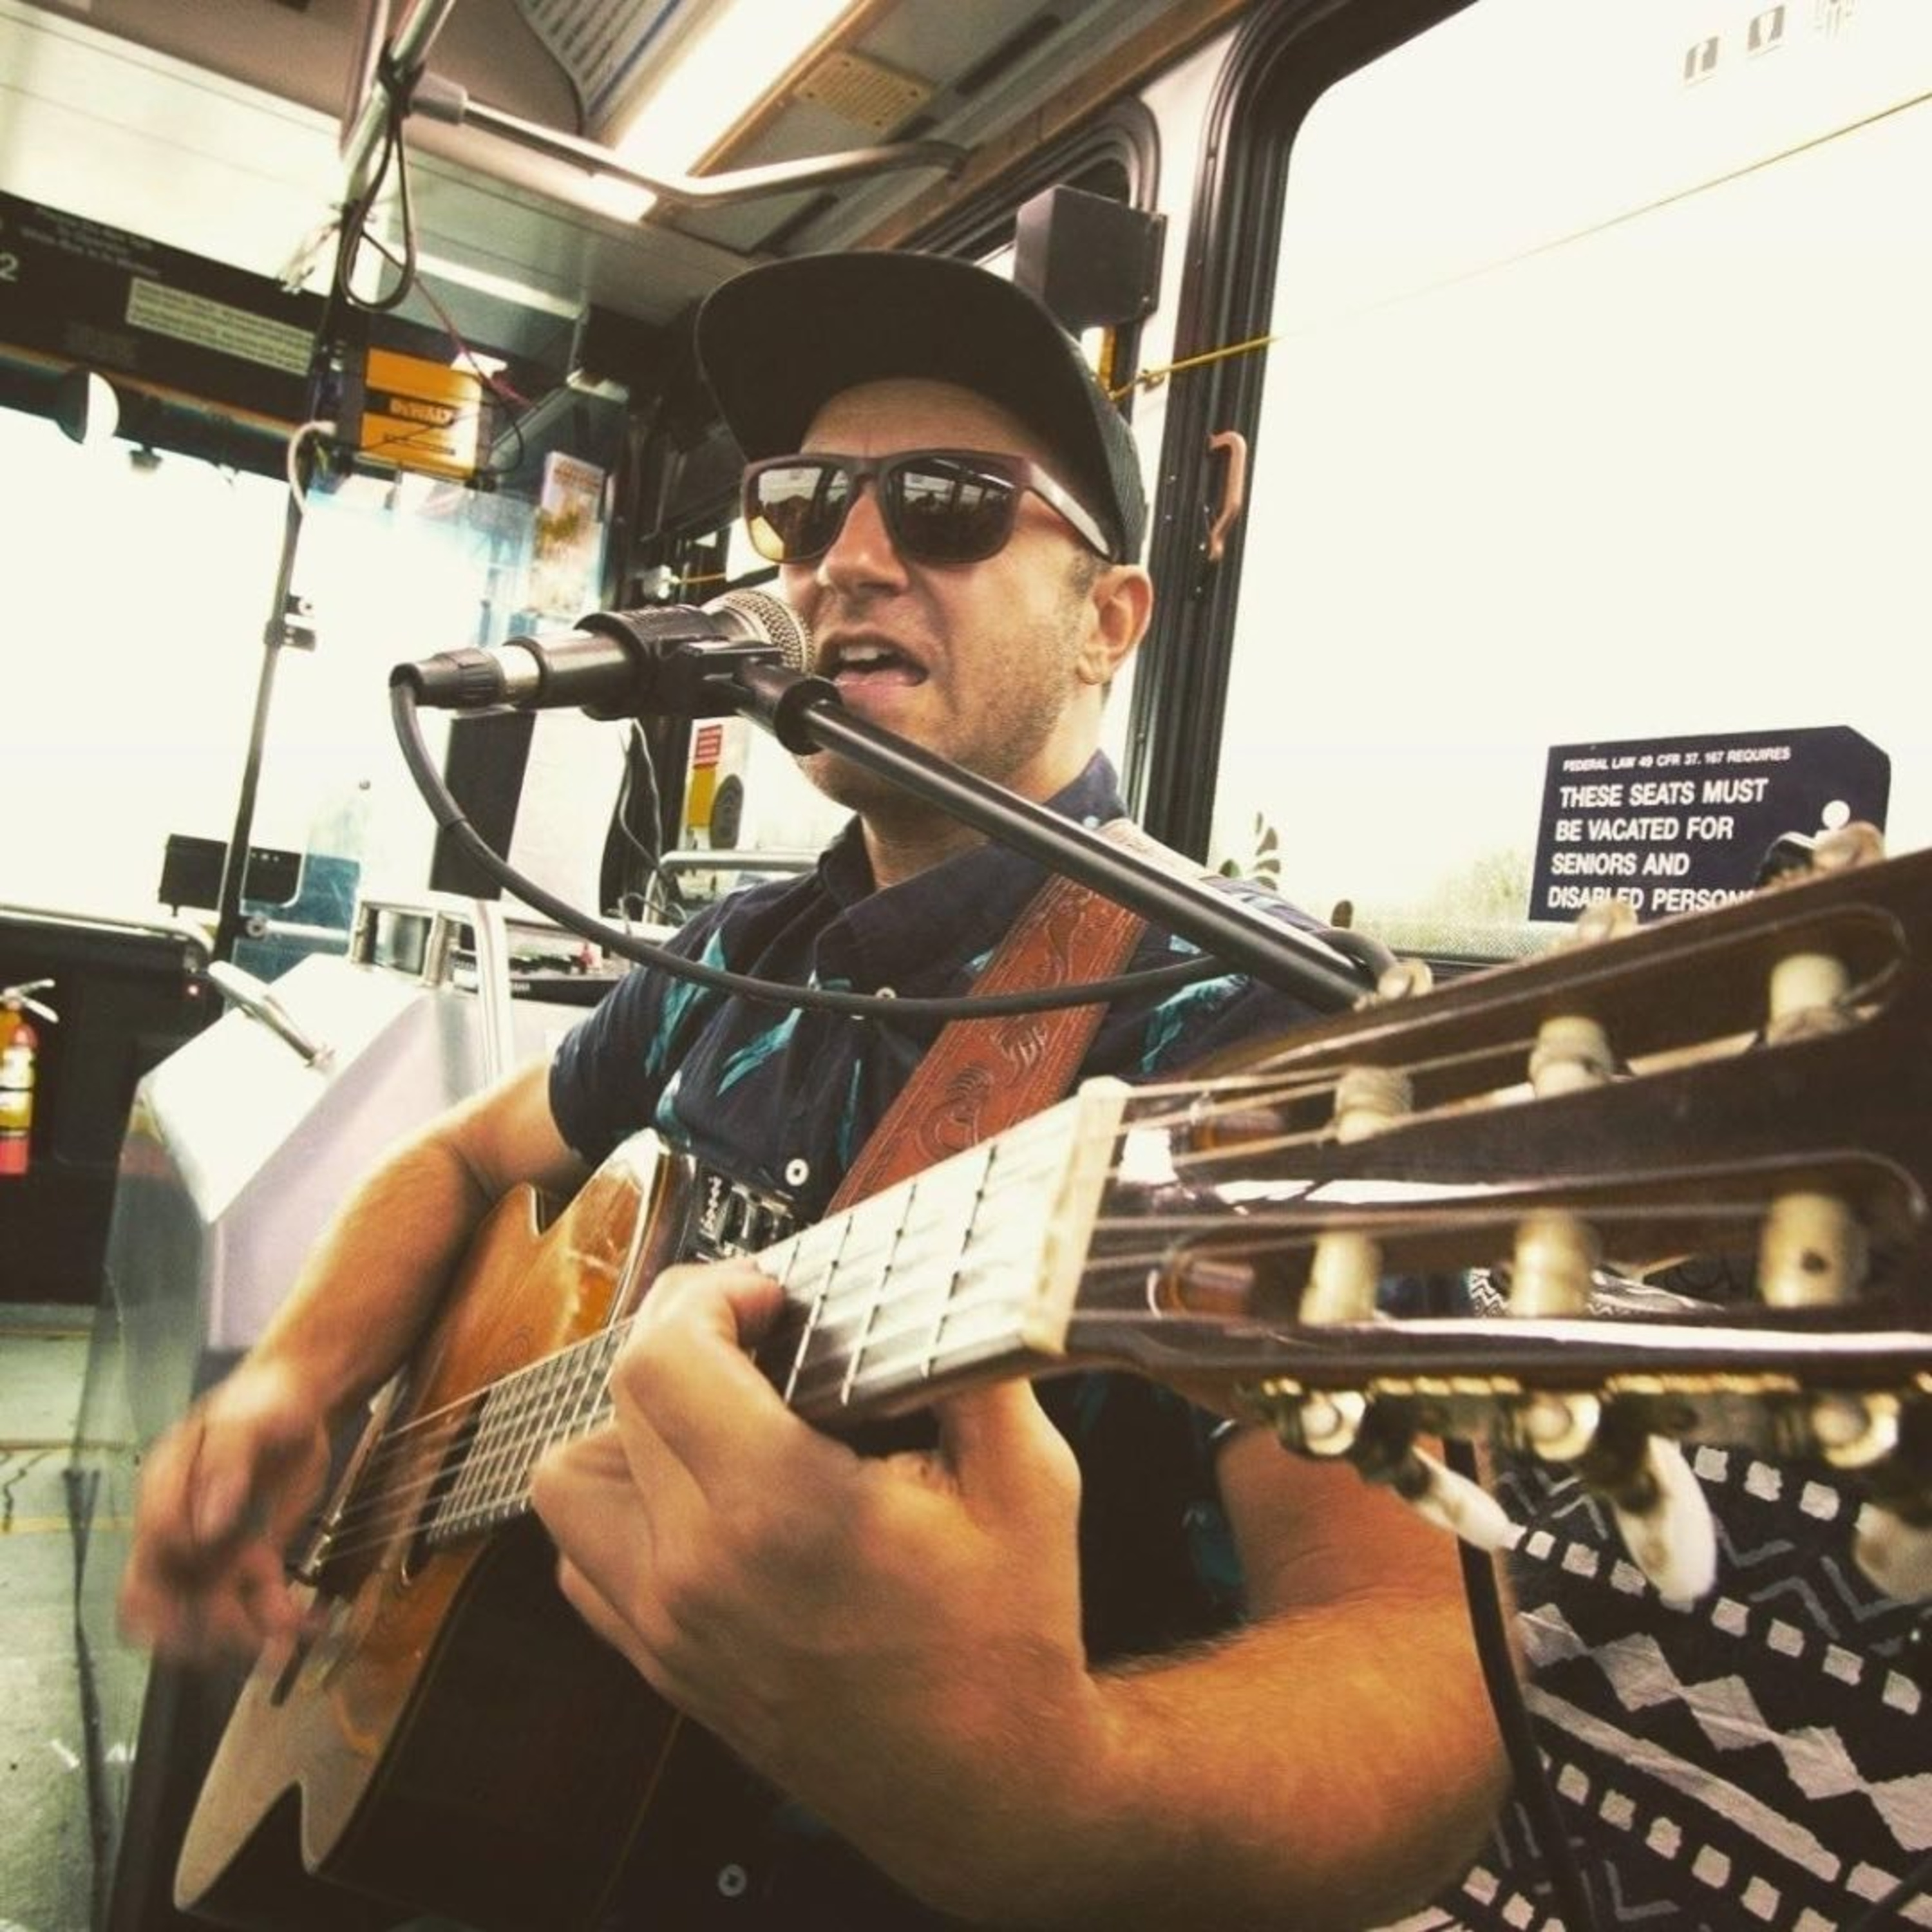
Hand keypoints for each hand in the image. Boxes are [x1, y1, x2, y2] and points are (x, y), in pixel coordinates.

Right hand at [118, 1356, 331, 1663]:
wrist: (294, 1403)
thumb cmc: (262, 1407)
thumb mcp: (246, 1425)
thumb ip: (224, 1468)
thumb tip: (205, 1528)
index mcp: (164, 1491)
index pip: (151, 1548)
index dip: (178, 1566)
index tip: (221, 1559)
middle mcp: (179, 1530)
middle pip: (161, 1600)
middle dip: (194, 1629)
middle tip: (241, 1636)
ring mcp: (210, 1551)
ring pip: (206, 1614)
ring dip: (241, 1635)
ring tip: (287, 1636)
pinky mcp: (247, 1561)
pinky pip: (252, 1603)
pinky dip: (276, 1619)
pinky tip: (308, 1622)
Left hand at [530, 1258, 1105, 1914]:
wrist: (985, 1790)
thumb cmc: (1006, 1641)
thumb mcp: (1028, 1481)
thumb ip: (975, 1362)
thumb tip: (944, 1274)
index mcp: (777, 1512)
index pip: (663, 1356)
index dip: (708, 1293)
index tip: (769, 1295)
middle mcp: (696, 1571)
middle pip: (618, 1397)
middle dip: (683, 1334)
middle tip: (758, 1331)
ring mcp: (666, 1627)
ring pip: (569, 1479)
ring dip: (629, 1423)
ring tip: (718, 1411)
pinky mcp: (661, 1665)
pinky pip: (581, 1557)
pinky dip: (619, 1506)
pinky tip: (700, 1492)